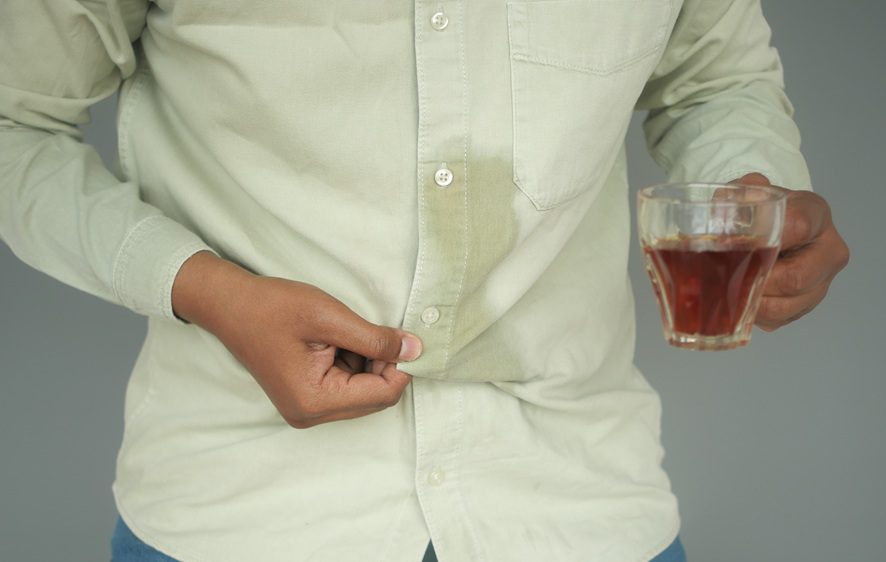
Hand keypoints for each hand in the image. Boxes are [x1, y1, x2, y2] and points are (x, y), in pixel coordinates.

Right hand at [171, 251, 422, 427]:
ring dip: (367, 362)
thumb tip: (415, 350)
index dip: (400, 365)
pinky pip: (347, 387)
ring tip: (344, 333)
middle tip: (372, 330)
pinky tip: (337, 341)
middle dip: (383, 364)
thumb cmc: (273, 307)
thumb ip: (375, 339)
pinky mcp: (305, 398)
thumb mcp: (330, 317)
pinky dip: (353, 364)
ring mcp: (307, 409)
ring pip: (364, 392)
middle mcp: (311, 414)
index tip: (399, 335)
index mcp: (315, 401)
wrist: (230, 305)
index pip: (384, 394)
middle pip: (376, 398)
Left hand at [734, 173, 849, 330]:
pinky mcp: (808, 304)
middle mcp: (828, 249)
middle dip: (758, 281)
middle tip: (728, 279)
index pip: (798, 226)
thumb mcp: (746, 193)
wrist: (768, 228)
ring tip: (729, 292)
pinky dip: (756, 315)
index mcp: (815, 213)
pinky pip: (782, 318)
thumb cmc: (758, 210)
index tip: (738, 245)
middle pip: (797, 277)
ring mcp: (823, 280)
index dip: (766, 239)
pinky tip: (740, 302)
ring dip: (753, 303)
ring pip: (788, 304)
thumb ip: (739, 193)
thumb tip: (732, 203)